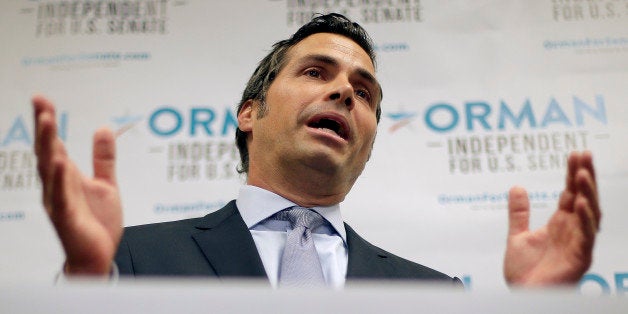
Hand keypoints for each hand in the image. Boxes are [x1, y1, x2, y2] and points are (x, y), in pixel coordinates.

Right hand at [33, 96, 122, 275]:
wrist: (98, 256)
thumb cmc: (97, 222)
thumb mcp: (107, 184)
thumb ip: (104, 159)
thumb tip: (103, 129)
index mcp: (67, 177)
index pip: (54, 145)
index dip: (47, 123)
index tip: (41, 99)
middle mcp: (58, 186)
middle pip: (47, 152)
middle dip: (44, 128)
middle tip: (41, 104)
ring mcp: (59, 201)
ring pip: (50, 171)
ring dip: (49, 146)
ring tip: (48, 122)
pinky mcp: (68, 218)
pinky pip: (62, 197)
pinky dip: (60, 180)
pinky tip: (60, 164)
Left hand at [504, 151, 600, 285]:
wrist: (524, 296)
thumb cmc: (524, 272)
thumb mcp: (517, 236)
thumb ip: (519, 213)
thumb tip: (516, 187)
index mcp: (560, 225)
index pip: (570, 193)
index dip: (573, 174)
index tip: (574, 154)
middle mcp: (573, 231)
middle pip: (583, 198)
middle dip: (585, 176)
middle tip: (584, 153)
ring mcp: (578, 244)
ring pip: (589, 214)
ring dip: (587, 193)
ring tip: (582, 173)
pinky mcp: (580, 259)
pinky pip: (586, 237)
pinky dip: (585, 219)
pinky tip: (579, 203)